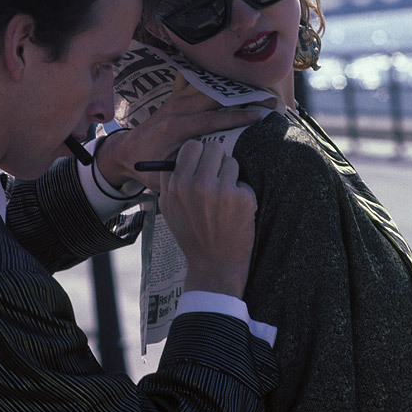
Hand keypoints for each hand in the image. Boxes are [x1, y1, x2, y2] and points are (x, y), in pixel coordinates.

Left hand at [96, 74, 268, 191]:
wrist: (126, 151)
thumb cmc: (147, 166)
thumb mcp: (165, 175)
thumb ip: (188, 170)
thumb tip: (218, 166)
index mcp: (176, 127)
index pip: (212, 118)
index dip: (237, 117)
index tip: (260, 116)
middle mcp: (177, 108)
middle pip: (216, 96)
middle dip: (244, 96)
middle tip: (270, 99)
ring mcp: (177, 99)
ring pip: (211, 85)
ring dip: (236, 87)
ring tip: (262, 89)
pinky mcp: (177, 96)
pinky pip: (198, 79)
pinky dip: (216, 78)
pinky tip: (236, 78)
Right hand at [157, 139, 256, 297]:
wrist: (215, 265)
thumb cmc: (191, 235)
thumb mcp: (168, 209)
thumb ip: (169, 181)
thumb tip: (178, 155)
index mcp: (177, 186)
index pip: (190, 147)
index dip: (198, 155)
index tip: (201, 165)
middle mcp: (197, 186)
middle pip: (213, 146)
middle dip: (217, 158)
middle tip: (217, 175)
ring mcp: (222, 191)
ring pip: (231, 161)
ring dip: (230, 175)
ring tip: (225, 198)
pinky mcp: (243, 199)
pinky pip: (243, 181)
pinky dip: (241, 193)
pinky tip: (235, 211)